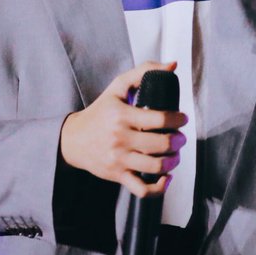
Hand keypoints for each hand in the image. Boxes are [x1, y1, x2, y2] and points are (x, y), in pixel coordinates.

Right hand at [60, 61, 186, 198]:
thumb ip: (144, 71)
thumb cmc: (100, 111)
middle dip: (178, 141)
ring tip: (175, 154)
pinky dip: (159, 188)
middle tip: (180, 137)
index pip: (160, 119)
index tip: (182, 119)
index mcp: (122, 115)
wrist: (73, 139)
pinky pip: (142, 189)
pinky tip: (166, 177)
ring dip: (173, 161)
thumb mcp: (117, 87)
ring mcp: (119, 159)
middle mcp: (120, 138)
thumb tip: (173, 65)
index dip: (178, 119)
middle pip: (162, 144)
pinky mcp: (117, 175)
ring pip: (155, 167)